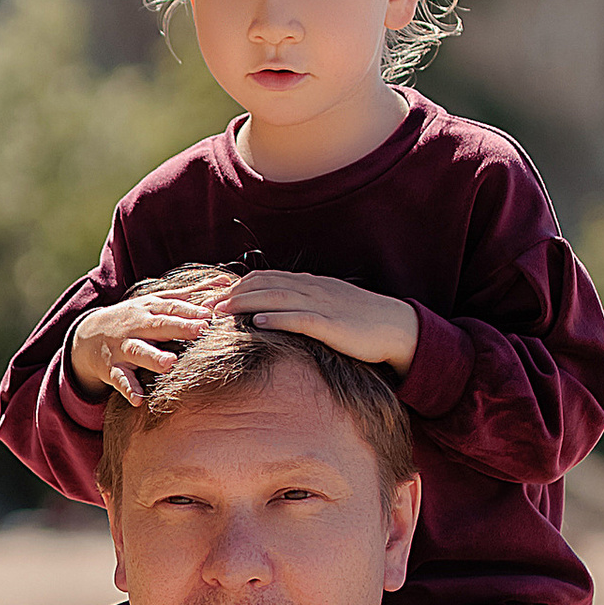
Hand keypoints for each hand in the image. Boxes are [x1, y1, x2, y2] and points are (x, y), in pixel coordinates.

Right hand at [69, 280, 235, 403]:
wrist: (88, 335)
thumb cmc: (134, 319)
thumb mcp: (155, 302)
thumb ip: (189, 294)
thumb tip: (224, 283)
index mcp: (149, 309)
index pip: (171, 307)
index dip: (190, 310)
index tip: (210, 314)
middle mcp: (136, 327)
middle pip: (158, 326)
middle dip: (179, 328)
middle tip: (200, 330)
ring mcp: (123, 348)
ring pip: (138, 352)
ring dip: (153, 358)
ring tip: (169, 363)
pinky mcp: (112, 369)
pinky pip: (120, 380)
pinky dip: (128, 389)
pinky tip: (138, 399)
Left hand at [226, 269, 418, 374]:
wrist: (396, 327)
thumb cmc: (362, 321)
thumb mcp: (328, 307)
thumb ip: (303, 306)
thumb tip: (276, 312)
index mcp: (310, 284)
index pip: (266, 278)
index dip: (237, 285)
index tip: (215, 297)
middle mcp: (312, 289)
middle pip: (264, 285)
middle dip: (232, 294)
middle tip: (207, 306)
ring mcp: (321, 305)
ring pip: (276, 298)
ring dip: (244, 304)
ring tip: (221, 313)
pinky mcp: (331, 325)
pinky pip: (298, 318)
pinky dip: (275, 318)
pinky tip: (256, 322)